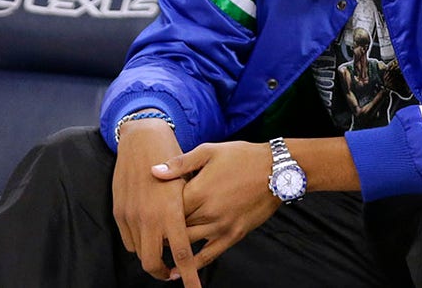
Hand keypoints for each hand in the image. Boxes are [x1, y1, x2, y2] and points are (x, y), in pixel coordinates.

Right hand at [112, 119, 201, 286]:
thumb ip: (188, 211)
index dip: (189, 275)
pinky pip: (128, 239)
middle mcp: (149, 217)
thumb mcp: (188, 182)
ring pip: (139, 252)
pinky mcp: (119, 211)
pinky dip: (138, 243)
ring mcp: (131, 215)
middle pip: (153, 262)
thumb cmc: (171, 157)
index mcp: (171, 211)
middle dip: (163, 273)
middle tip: (173, 274)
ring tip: (162, 253)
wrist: (142, 138)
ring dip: (151, 256)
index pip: (181, 253)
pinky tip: (148, 236)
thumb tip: (191, 235)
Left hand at [152, 141, 281, 271]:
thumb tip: (153, 172)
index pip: (167, 208)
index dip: (155, 210)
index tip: (145, 209)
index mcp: (200, 190)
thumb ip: (180, 164)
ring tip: (156, 249)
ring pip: (188, 243)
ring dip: (172, 247)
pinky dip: (193, 263)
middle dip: (161, 229)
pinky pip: (210, 255)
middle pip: (175, 227)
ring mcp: (222, 226)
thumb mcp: (210, 151)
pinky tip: (180, 270)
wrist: (277, 170)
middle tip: (146, 231)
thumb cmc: (242, 156)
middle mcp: (209, 212)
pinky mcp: (234, 235)